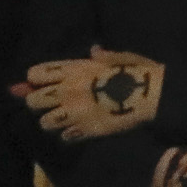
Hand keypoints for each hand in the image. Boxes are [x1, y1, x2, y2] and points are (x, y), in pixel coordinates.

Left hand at [16, 45, 163, 141]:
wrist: (152, 95)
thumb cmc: (137, 71)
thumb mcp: (119, 57)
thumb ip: (102, 56)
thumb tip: (94, 50)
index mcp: (74, 69)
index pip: (35, 74)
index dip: (35, 80)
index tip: (41, 84)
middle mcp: (68, 90)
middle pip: (33, 100)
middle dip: (37, 102)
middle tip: (49, 105)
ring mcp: (76, 111)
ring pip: (45, 122)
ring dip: (51, 121)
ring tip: (62, 120)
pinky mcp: (87, 129)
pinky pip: (65, 136)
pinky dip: (68, 135)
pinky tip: (76, 131)